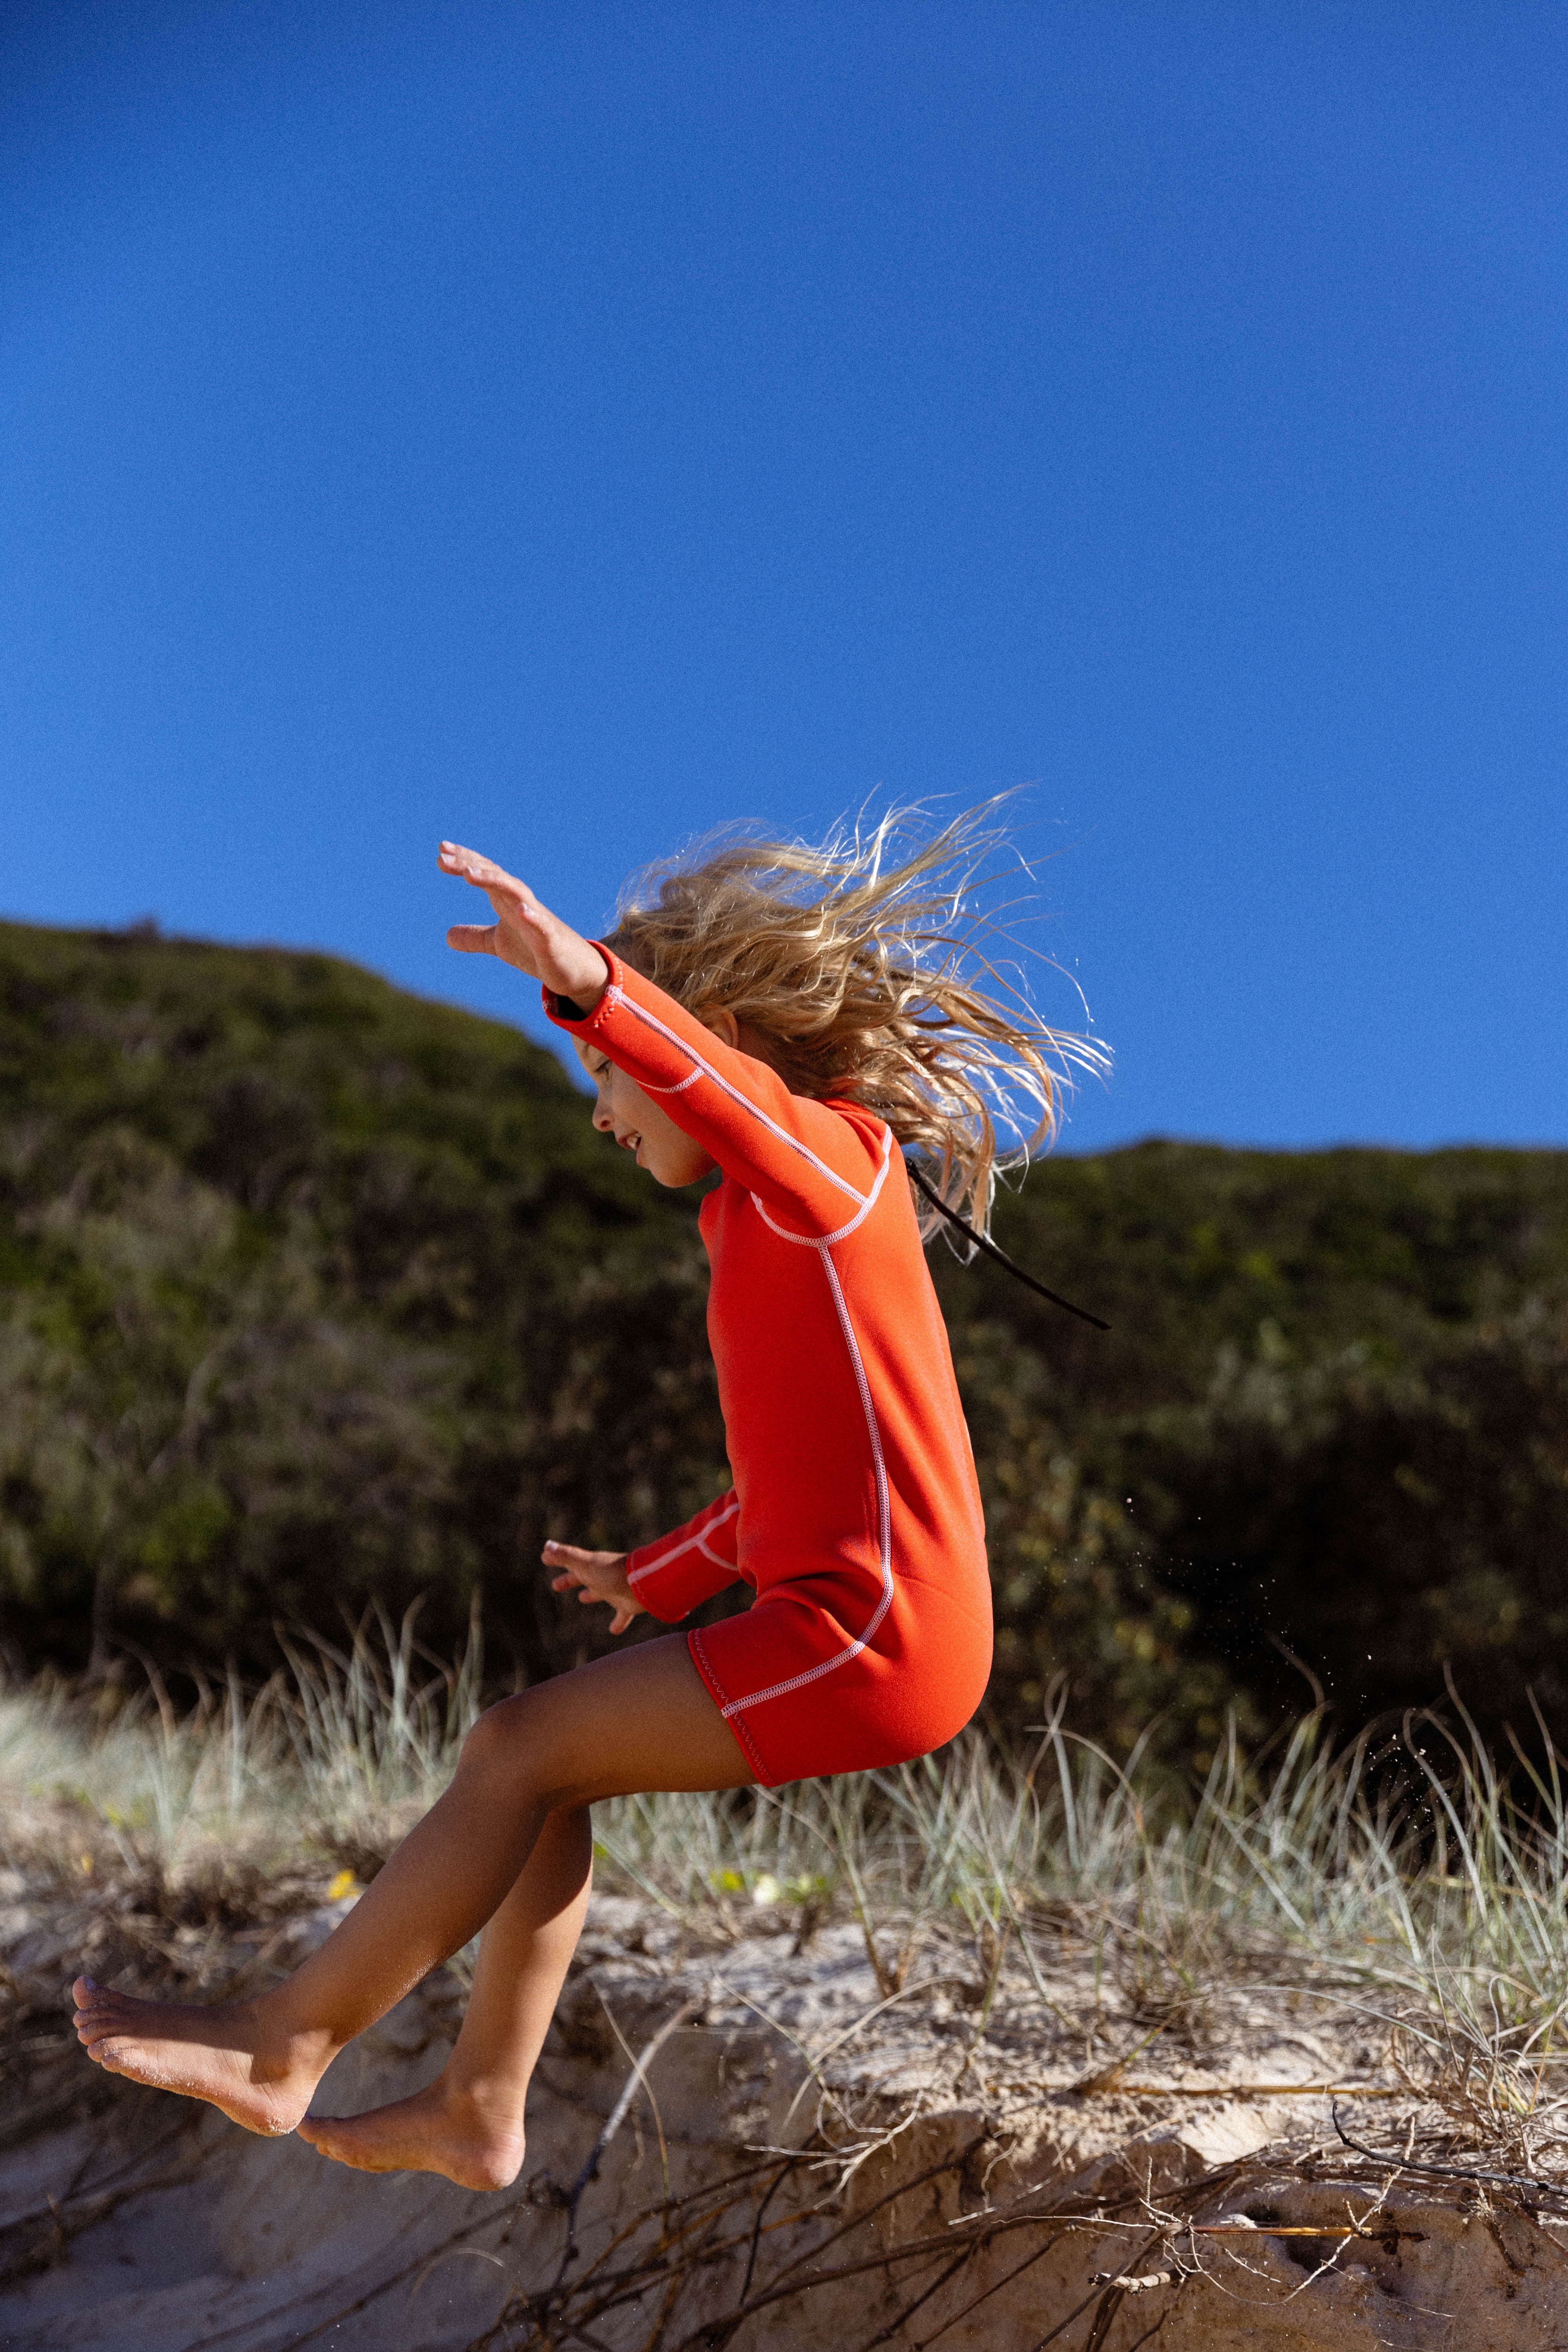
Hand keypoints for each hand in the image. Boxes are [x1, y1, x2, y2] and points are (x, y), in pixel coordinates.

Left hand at [439, 842, 609, 1005]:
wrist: (573, 969)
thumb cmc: (536, 950)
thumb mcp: (500, 944)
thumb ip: (475, 937)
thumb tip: (447, 936)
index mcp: (508, 901)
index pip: (486, 874)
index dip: (465, 861)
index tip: (442, 851)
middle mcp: (521, 903)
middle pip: (496, 877)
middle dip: (470, 865)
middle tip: (443, 858)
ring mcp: (537, 920)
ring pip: (516, 893)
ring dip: (494, 881)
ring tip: (469, 874)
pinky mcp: (550, 940)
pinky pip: (542, 926)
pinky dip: (532, 917)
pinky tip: (520, 910)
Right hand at [543, 1540, 642, 1635]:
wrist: (642, 1583)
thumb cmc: (611, 1572)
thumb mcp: (584, 1563)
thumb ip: (565, 1556)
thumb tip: (545, 1547)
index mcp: (592, 1567)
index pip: (571, 1565)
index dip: (558, 1562)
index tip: (545, 1560)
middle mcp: (603, 1578)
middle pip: (583, 1578)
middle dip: (570, 1580)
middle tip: (555, 1585)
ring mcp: (616, 1591)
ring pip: (601, 1593)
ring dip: (592, 1594)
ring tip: (583, 1598)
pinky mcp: (628, 1606)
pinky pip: (622, 1616)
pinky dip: (618, 1622)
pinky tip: (613, 1631)